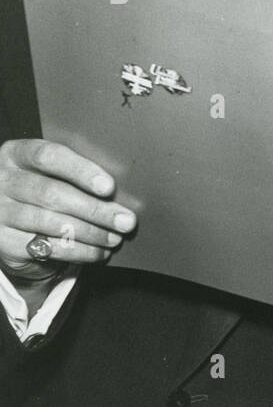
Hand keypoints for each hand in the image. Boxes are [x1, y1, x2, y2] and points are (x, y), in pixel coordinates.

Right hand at [0, 140, 135, 284]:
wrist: (13, 225)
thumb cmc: (44, 190)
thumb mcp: (52, 174)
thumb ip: (76, 175)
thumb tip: (118, 192)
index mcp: (16, 154)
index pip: (48, 156)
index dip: (81, 171)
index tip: (109, 187)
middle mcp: (3, 181)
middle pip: (52, 194)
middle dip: (95, 209)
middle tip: (125, 221)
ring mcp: (1, 212)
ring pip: (51, 223)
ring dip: (91, 233)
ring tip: (115, 238)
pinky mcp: (4, 241)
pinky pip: (48, 247)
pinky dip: (79, 251)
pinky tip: (99, 252)